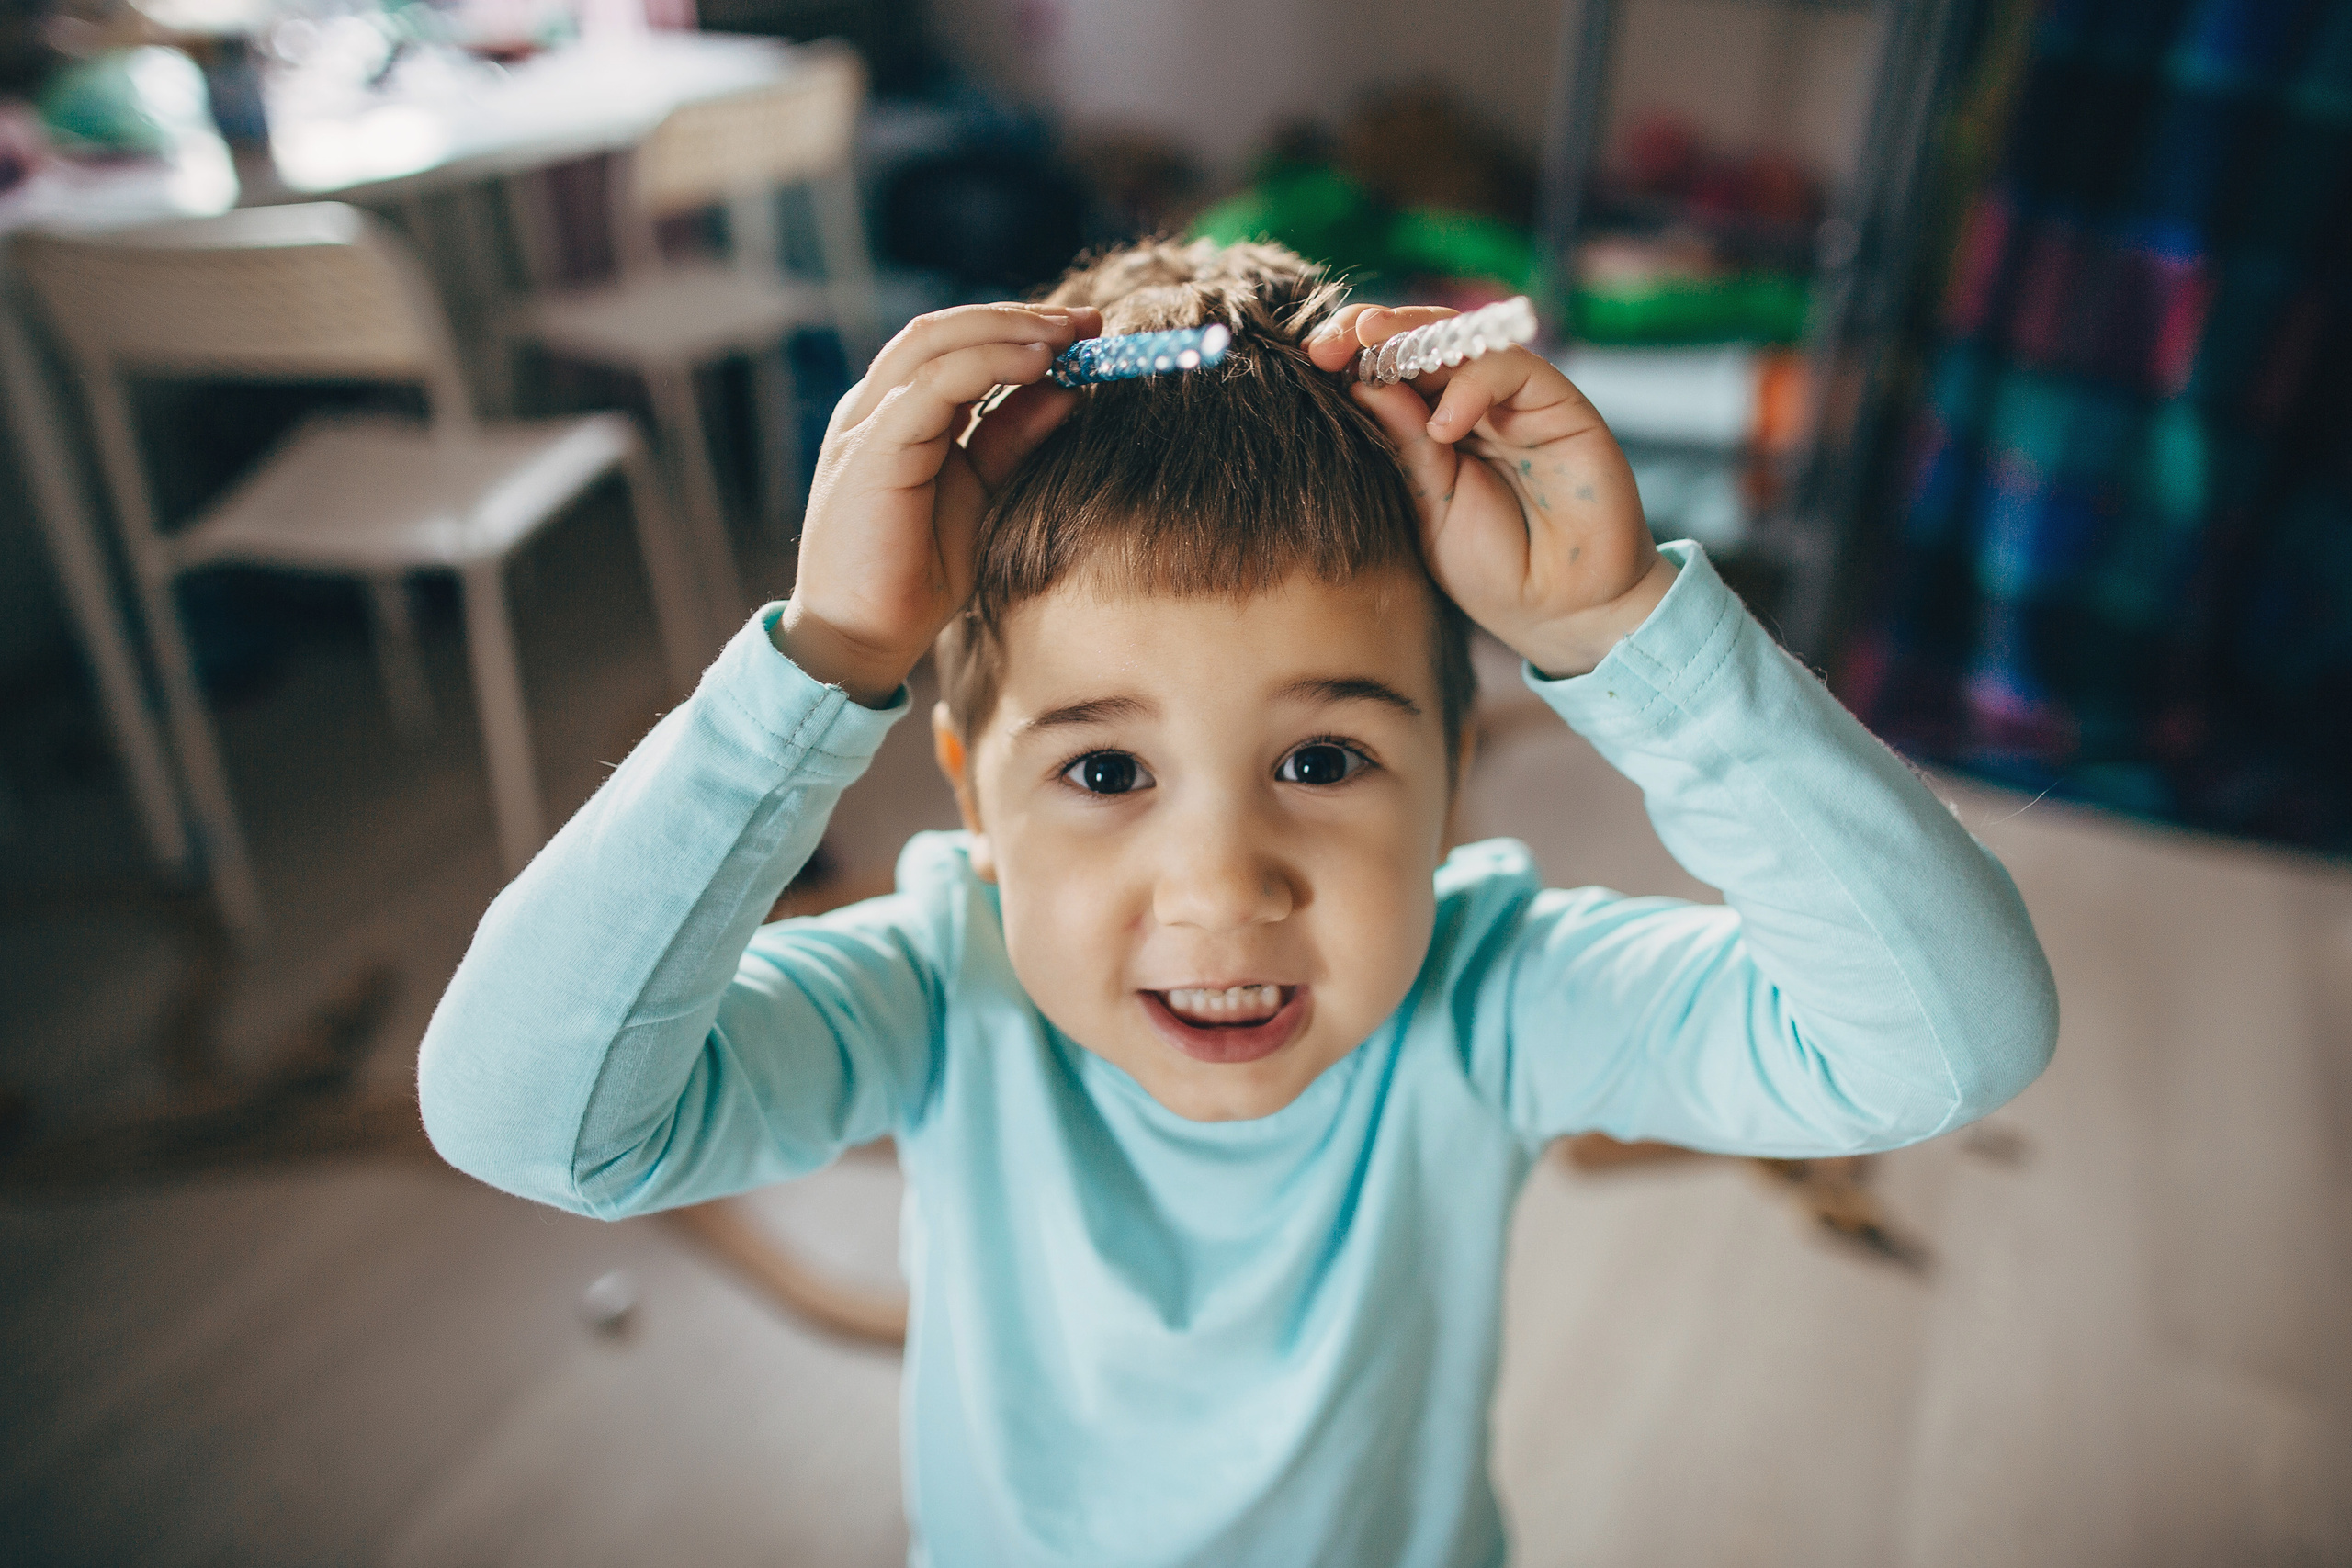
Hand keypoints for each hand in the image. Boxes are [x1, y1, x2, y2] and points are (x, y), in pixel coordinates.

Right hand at [778, 304, 1102, 704]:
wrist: (862, 638)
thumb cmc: (914, 576)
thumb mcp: (979, 494)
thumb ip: (1011, 440)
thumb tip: (1068, 390)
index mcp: (897, 415)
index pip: (956, 346)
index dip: (1020, 330)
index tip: (1086, 333)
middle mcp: (875, 408)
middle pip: (945, 331)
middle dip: (1020, 319)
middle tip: (1088, 322)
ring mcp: (866, 425)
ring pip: (935, 344)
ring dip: (1007, 331)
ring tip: (1068, 335)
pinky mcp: (869, 451)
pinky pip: (931, 387)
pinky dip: (987, 365)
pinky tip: (1037, 364)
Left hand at [1307, 305, 1674, 677]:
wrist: (1562, 612)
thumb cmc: (1493, 567)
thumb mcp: (1427, 506)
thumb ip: (1402, 447)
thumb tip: (1360, 382)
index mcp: (1431, 424)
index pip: (1387, 366)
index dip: (1348, 354)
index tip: (1308, 360)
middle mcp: (1473, 401)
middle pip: (1419, 337)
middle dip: (1369, 332)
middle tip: (1328, 344)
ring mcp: (1516, 399)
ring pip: (1462, 338)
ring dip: (1411, 339)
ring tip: (1370, 354)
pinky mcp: (1560, 404)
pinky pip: (1512, 368)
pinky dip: (1472, 385)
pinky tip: (1445, 427)